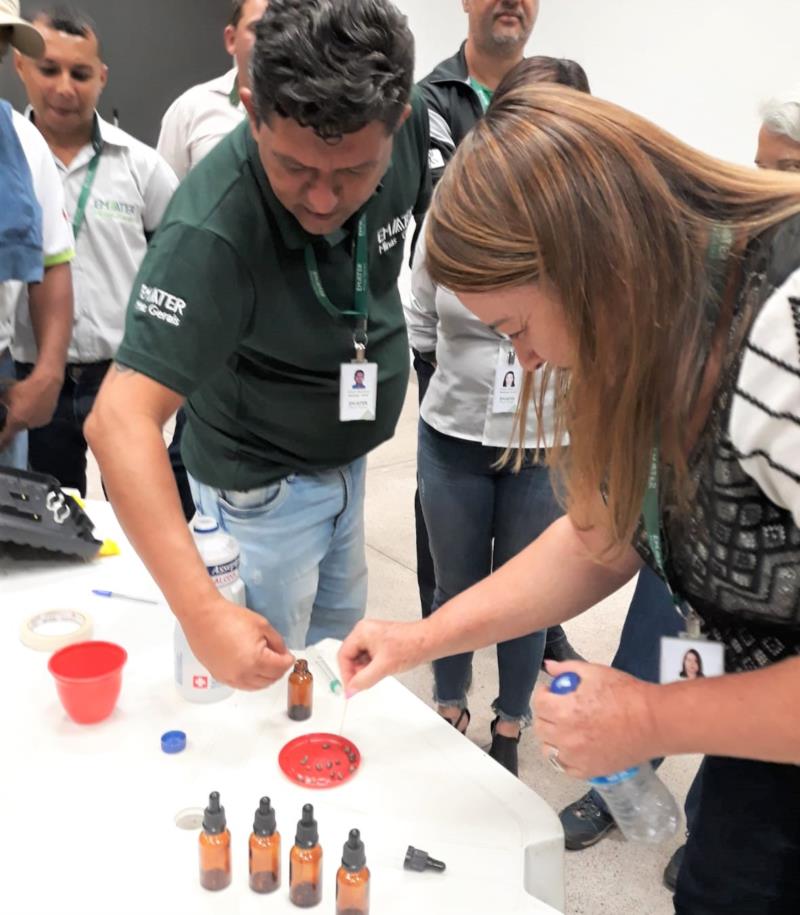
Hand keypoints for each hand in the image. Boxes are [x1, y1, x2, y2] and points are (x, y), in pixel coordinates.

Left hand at [0, 371, 60, 449]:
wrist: (46, 383)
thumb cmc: (24, 388)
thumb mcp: (6, 395)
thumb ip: (1, 404)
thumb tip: (0, 406)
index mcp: (15, 421)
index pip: (6, 437)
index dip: (2, 444)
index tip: (0, 451)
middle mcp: (27, 425)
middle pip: (17, 428)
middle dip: (14, 423)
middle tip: (14, 411)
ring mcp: (38, 423)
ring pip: (28, 424)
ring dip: (25, 418)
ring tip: (26, 406)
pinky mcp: (47, 419)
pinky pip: (37, 420)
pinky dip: (34, 416)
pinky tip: (35, 406)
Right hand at [180, 596, 294, 690]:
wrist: (203, 617)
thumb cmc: (229, 617)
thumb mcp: (262, 625)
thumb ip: (277, 642)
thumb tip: (283, 653)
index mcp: (256, 660)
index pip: (280, 668)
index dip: (288, 661)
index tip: (289, 656)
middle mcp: (243, 674)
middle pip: (270, 680)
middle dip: (279, 670)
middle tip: (281, 660)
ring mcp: (230, 678)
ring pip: (257, 686)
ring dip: (266, 678)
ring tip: (268, 665)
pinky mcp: (220, 677)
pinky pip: (242, 686)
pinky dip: (251, 681)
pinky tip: (253, 670)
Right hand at [338, 619, 426, 694]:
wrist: (429, 642)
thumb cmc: (410, 646)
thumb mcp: (383, 667)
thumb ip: (363, 680)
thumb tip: (350, 690)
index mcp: (361, 632)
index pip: (343, 655)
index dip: (345, 673)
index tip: (350, 688)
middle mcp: (365, 632)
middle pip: (351, 656)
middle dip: (356, 672)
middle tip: (362, 685)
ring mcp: (373, 637)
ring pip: (360, 659)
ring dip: (365, 671)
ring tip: (376, 676)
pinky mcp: (381, 643)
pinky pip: (370, 658)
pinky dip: (372, 668)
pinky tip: (381, 672)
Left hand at [534, 660, 659, 778]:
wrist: (653, 721)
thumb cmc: (627, 696)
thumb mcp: (595, 672)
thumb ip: (567, 668)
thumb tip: (549, 667)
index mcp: (564, 710)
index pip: (538, 703)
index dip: (543, 694)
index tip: (550, 692)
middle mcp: (566, 736)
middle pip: (541, 727)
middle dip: (546, 715)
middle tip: (557, 709)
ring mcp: (577, 757)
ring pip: (549, 749)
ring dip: (552, 738)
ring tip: (564, 729)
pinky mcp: (589, 771)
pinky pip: (566, 767)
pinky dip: (566, 758)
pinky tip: (574, 747)